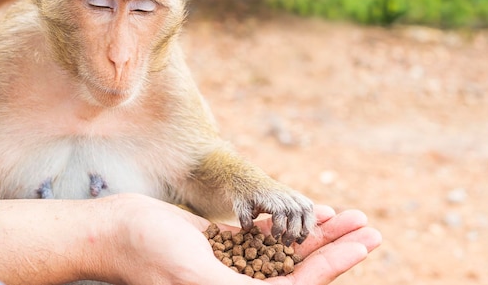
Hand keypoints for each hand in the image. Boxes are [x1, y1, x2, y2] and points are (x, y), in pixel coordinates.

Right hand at [113, 197, 380, 284]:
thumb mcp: (196, 275)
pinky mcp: (226, 248)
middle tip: (372, 230)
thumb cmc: (147, 253)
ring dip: (321, 235)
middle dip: (338, 250)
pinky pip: (267, 238)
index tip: (363, 245)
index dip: (333, 267)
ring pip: (289, 253)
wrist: (116, 230)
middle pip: (302, 272)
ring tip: (352, 217)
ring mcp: (234, 268)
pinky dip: (290, 224)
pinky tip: (312, 212)